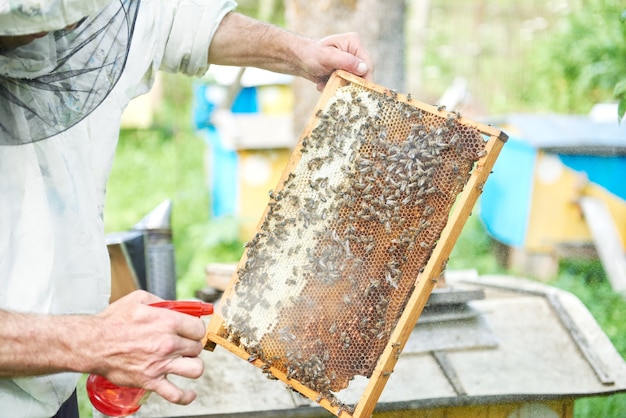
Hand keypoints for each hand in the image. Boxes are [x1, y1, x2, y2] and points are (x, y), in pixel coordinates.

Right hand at [90, 291, 206, 404]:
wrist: (93, 343)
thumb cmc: (113, 321)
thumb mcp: (140, 299)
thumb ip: (163, 302)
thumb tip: (177, 307)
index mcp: (168, 322)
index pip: (198, 328)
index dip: (195, 329)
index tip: (190, 331)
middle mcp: (168, 344)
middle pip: (197, 347)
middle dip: (192, 345)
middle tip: (184, 345)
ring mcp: (160, 364)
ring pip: (195, 369)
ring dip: (193, 365)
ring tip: (186, 362)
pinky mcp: (150, 381)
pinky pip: (175, 394)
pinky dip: (186, 396)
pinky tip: (189, 393)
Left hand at [301, 32, 373, 90]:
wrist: (300, 60)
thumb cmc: (311, 54)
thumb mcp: (327, 57)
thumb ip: (345, 61)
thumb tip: (363, 68)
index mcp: (354, 43)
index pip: (367, 64)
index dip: (365, 80)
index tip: (359, 92)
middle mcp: (356, 52)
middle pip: (364, 74)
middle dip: (350, 84)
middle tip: (337, 89)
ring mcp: (352, 62)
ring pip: (356, 81)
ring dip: (342, 87)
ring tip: (325, 85)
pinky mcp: (347, 71)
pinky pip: (348, 84)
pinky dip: (337, 87)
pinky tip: (324, 84)